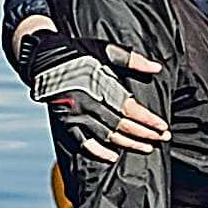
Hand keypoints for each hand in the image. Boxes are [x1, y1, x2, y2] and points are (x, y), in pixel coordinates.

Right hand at [29, 49, 162, 166]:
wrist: (45, 57)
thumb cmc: (78, 52)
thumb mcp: (106, 50)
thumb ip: (132, 60)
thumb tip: (157, 67)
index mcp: (100, 85)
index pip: (130, 109)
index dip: (148, 120)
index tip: (163, 127)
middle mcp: (88, 103)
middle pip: (121, 125)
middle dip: (144, 134)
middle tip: (162, 138)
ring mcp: (76, 115)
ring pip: (106, 136)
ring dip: (128, 144)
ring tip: (147, 148)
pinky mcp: (65, 122)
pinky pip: (82, 142)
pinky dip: (97, 151)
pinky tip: (113, 157)